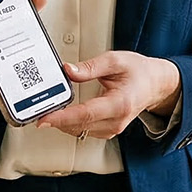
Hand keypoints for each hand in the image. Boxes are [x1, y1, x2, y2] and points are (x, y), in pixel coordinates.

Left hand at [33, 51, 181, 139]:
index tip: (44, 119)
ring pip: (79, 130)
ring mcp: (113, 129)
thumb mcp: (115, 60)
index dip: (62, 117)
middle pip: (79, 125)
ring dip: (62, 122)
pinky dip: (71, 123)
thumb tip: (68, 70)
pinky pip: (84, 130)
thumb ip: (90, 67)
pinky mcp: (108, 131)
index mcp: (119, 103)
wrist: (155, 84)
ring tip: (48, 109)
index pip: (85, 114)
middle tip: (36, 109)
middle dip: (55, 119)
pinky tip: (63, 114)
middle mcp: (116, 121)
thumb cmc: (139, 72)